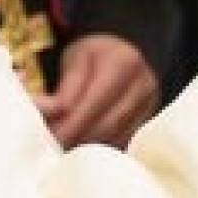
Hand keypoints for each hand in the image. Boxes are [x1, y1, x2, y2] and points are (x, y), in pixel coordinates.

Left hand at [35, 34, 160, 148]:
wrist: (126, 50)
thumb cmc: (97, 54)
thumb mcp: (77, 58)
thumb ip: (65, 88)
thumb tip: (47, 113)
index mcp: (124, 63)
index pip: (94, 103)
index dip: (70, 124)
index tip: (48, 138)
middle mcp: (144, 85)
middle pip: (108, 125)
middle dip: (78, 138)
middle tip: (53, 146)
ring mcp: (150, 105)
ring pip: (116, 137)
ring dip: (89, 146)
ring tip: (65, 146)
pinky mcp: (148, 121)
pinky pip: (123, 141)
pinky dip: (101, 145)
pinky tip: (83, 144)